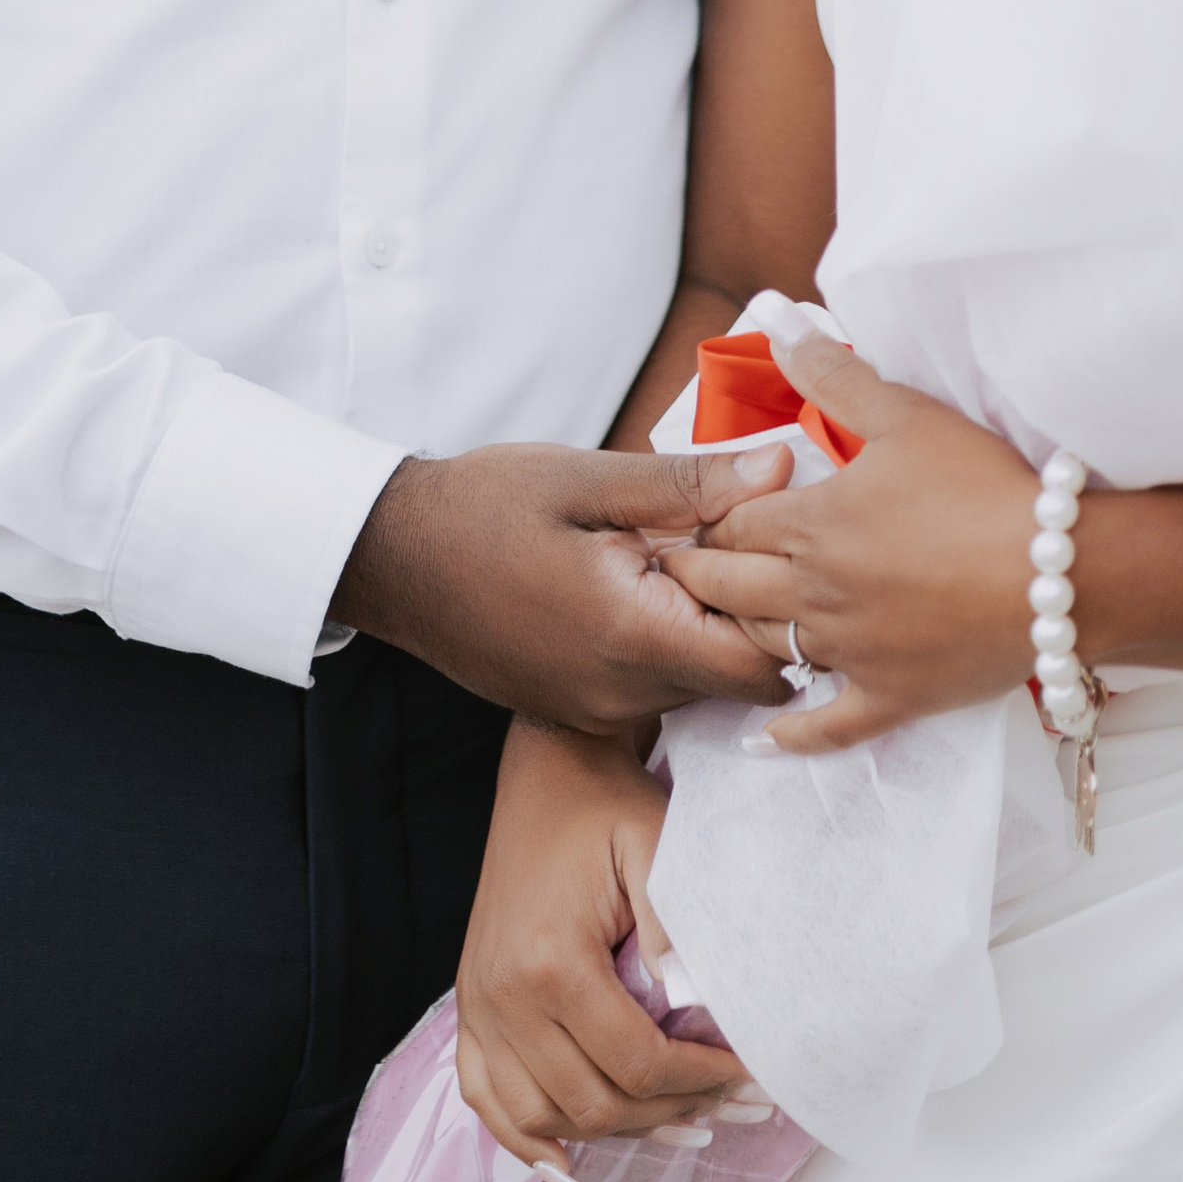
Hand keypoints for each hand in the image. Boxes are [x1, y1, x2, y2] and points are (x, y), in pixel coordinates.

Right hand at [335, 443, 789, 730]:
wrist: (393, 558)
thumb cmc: (485, 507)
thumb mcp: (589, 479)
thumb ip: (690, 486)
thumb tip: (781, 471)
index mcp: (632, 637)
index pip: (763, 662)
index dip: (789, 606)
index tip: (781, 544)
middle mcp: (621, 694)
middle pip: (738, 675)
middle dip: (756, 611)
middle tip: (740, 533)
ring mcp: (597, 709)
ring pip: (700, 682)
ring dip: (711, 623)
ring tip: (690, 548)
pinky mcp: (580, 708)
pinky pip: (656, 685)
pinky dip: (672, 638)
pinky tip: (651, 579)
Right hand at [455, 721, 768, 1177]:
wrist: (549, 769)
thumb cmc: (607, 803)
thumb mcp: (655, 844)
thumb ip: (674, 923)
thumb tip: (694, 1003)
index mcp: (552, 961)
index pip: (635, 1061)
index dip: (699, 1079)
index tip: (746, 1075)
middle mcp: (504, 994)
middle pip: (593, 1102)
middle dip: (670, 1113)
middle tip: (729, 1105)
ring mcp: (480, 1004)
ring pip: (546, 1116)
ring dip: (614, 1134)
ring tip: (678, 1125)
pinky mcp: (471, 1003)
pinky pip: (486, 1098)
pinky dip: (523, 1139)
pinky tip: (566, 1161)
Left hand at [658, 326, 1037, 750]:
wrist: (1057, 573)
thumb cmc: (981, 486)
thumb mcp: (904, 413)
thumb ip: (834, 374)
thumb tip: (778, 324)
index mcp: (813, 524)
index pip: (731, 524)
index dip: (709, 518)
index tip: (695, 517)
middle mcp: (817, 593)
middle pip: (728, 589)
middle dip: (700, 575)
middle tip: (687, 568)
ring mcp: (851, 652)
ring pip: (765, 649)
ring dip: (738, 633)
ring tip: (723, 622)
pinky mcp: (891, 697)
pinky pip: (827, 729)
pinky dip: (792, 736)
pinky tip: (766, 738)